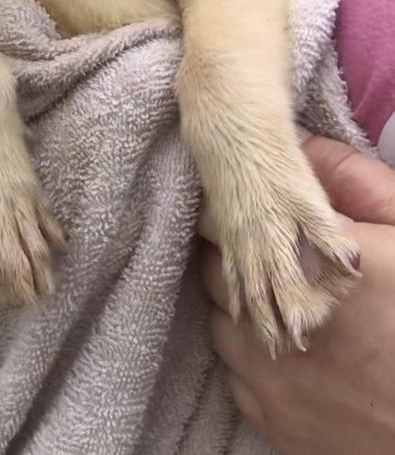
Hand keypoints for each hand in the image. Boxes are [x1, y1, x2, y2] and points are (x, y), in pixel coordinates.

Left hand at [200, 136, 394, 454]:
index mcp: (307, 263)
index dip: (226, 208)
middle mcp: (276, 318)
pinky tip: (286, 349)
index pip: (220, 220)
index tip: (237, 201)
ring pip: (222, 325)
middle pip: (216, 271)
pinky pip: (237, 378)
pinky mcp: (275, 422)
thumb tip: (303, 143)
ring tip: (281, 300)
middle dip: (235, 256)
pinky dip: (251, 361)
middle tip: (267, 252)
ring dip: (240, 309)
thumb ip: (351, 179)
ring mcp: (270, 377)